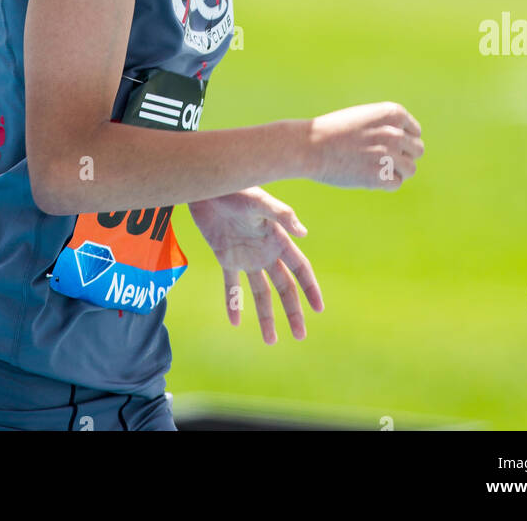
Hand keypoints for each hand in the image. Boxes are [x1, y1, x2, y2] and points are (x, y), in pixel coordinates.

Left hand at [188, 187, 323, 344]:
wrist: (207, 186)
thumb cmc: (236, 188)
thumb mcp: (259, 201)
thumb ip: (282, 215)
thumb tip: (304, 234)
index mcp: (278, 238)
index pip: (300, 268)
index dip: (310, 288)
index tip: (319, 309)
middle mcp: (265, 251)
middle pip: (284, 286)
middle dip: (293, 311)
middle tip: (300, 335)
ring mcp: (246, 256)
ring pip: (261, 292)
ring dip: (266, 315)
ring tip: (271, 341)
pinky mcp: (225, 256)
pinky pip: (231, 285)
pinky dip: (233, 302)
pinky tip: (235, 322)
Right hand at [308, 102, 423, 188]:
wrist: (310, 145)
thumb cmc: (335, 130)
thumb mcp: (365, 116)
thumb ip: (388, 126)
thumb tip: (408, 143)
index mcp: (393, 113)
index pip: (415, 132)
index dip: (402, 140)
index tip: (384, 144)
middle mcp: (395, 133)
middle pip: (417, 150)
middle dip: (403, 155)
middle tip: (381, 159)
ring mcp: (388, 155)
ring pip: (410, 169)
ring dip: (396, 171)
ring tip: (376, 168)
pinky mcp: (379, 177)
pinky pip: (395, 183)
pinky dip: (385, 183)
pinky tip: (368, 176)